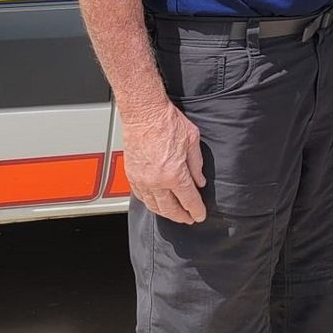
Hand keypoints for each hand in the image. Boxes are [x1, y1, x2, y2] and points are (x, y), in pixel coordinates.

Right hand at [121, 102, 206, 223]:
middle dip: (182, 216)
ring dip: (166, 213)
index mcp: (174, 174)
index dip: (196, 210)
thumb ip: (197, 164)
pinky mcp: (132, 175)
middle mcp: (156, 181)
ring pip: (154, 206)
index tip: (200, 215)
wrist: (144, 113)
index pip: (188, 200)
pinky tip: (156, 204)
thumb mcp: (192, 140)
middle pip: (170, 208)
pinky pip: (141, 197)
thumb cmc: (167, 121)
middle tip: (189, 219)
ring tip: (175, 214)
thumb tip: (199, 181)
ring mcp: (142, 179)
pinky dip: (150, 204)